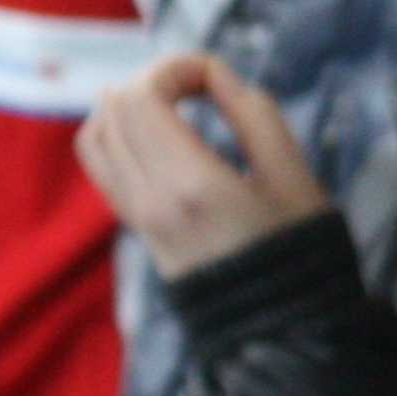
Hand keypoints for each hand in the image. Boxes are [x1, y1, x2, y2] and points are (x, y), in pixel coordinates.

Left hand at [76, 53, 329, 279]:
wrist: (280, 326)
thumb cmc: (299, 251)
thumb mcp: (294, 175)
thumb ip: (253, 113)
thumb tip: (214, 74)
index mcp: (192, 184)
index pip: (142, 98)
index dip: (172, 69)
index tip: (212, 74)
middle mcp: (152, 200)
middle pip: (116, 110)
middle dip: (154, 81)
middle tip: (198, 85)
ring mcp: (138, 217)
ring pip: (97, 136)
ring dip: (127, 106)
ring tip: (172, 104)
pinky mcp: (138, 228)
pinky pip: (103, 166)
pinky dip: (116, 135)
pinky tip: (155, 133)